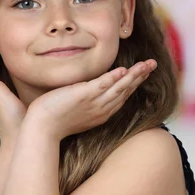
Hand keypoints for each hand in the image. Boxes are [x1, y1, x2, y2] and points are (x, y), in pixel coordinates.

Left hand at [27, 60, 157, 140]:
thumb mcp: (76, 111)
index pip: (121, 96)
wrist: (41, 129)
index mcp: (101, 113)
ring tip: (146, 64)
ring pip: (119, 88)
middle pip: (125, 91)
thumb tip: (86, 91)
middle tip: (153, 64)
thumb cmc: (53, 121)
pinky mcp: (83, 96)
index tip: (143, 73)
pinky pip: (102, 85)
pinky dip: (113, 78)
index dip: (133, 84)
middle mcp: (101, 109)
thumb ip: (85, 101)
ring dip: (134, 75)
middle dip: (140, 77)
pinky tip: (124, 70)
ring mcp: (93, 103)